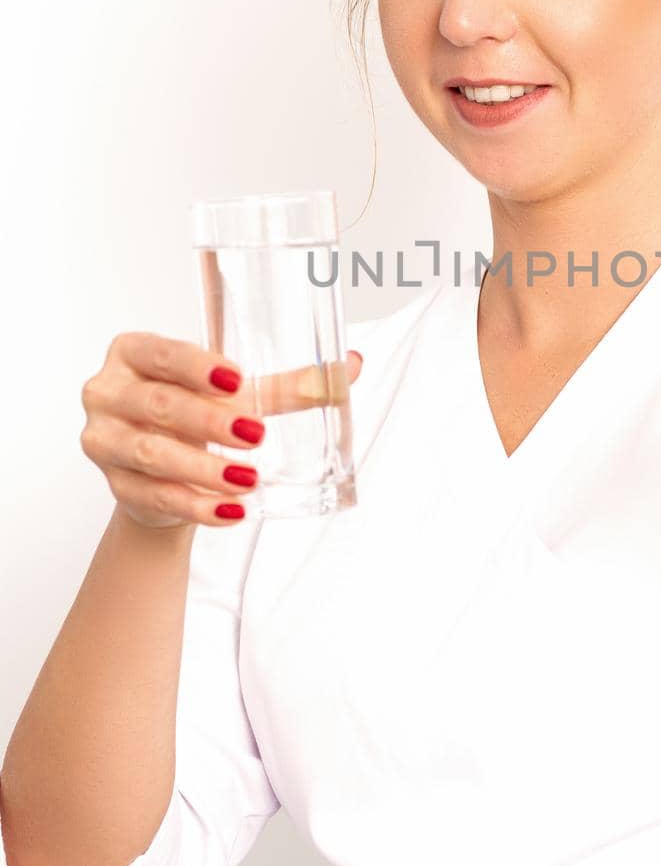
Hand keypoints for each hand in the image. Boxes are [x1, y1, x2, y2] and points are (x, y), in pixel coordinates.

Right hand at [81, 334, 363, 530]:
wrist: (162, 470)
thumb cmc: (195, 414)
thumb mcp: (234, 394)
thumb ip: (287, 384)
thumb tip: (350, 366)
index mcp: (134, 353)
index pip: (161, 353)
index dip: (196, 366)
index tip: (235, 380)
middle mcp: (109, 392)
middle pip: (158, 405)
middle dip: (209, 421)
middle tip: (255, 434)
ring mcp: (104, 440)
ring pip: (152, 454)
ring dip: (203, 469)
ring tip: (247, 479)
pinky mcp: (115, 485)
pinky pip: (154, 497)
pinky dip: (196, 506)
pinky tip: (230, 512)